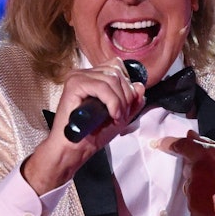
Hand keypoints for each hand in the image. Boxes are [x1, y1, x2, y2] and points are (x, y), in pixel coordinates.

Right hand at [23, 60, 143, 193]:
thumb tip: (140, 86)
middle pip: (117, 71)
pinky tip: (112, 115)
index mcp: (93, 77)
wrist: (75, 148)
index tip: (126, 106)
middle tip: (123, 115)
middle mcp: (84, 74)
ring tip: (117, 117)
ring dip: (121, 101)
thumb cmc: (93, 134)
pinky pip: (102, 87)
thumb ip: (133, 101)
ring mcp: (78, 77)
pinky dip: (113, 102)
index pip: (117, 67)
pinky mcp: (74, 84)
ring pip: (112, 78)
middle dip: (127, 95)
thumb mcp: (121, 116)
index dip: (128, 86)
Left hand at [158, 131, 214, 215]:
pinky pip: (193, 201)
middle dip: (198, 170)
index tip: (157, 144)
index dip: (167, 143)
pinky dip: (203, 201)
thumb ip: (209, 144)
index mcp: (204, 154)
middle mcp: (195, 171)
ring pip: (190, 185)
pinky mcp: (194, 206)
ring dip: (200, 186)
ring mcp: (193, 190)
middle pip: (188, 168)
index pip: (180, 146)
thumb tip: (191, 136)